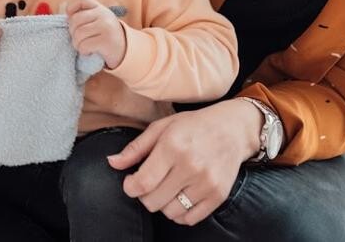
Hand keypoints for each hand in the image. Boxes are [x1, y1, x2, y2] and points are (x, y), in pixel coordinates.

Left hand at [66, 0, 126, 68]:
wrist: (125, 51)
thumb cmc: (105, 36)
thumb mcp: (97, 20)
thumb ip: (84, 15)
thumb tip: (64, 13)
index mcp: (99, 7)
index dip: (71, 7)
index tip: (72, 19)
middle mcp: (103, 14)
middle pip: (74, 20)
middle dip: (72, 32)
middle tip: (80, 39)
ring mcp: (106, 27)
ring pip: (78, 34)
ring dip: (77, 44)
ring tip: (84, 46)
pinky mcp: (106, 41)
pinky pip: (84, 46)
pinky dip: (83, 51)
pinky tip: (90, 51)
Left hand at [105, 99, 262, 225]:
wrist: (233, 129)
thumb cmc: (193, 126)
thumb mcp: (161, 127)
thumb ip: (135, 148)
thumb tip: (111, 163)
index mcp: (172, 147)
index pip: (142, 182)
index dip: (130, 187)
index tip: (131, 182)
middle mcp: (190, 167)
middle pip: (153, 201)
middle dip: (144, 195)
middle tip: (149, 183)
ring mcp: (206, 183)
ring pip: (170, 212)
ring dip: (162, 204)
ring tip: (166, 188)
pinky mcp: (218, 195)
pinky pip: (189, 219)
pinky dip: (180, 213)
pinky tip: (180, 196)